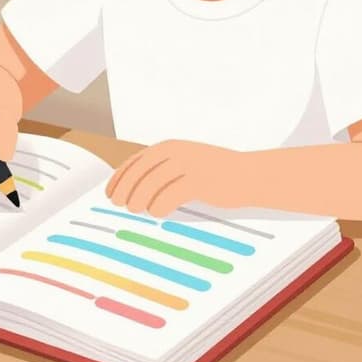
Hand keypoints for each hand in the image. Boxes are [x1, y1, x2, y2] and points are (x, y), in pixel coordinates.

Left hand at [105, 140, 238, 216]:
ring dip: (139, 198)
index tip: (110, 192)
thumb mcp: (187, 165)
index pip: (136, 161)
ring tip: (135, 210)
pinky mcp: (201, 179)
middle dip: (125, 187)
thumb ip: (164, 172)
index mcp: (170, 147)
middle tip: (118, 204)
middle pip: (141, 170)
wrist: (251, 174)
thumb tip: (136, 191)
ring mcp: (189, 164)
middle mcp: (177, 152)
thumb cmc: (217, 175)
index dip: (120, 177)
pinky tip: (157, 213)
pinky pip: (172, 193)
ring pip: (153, 181)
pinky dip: (160, 205)